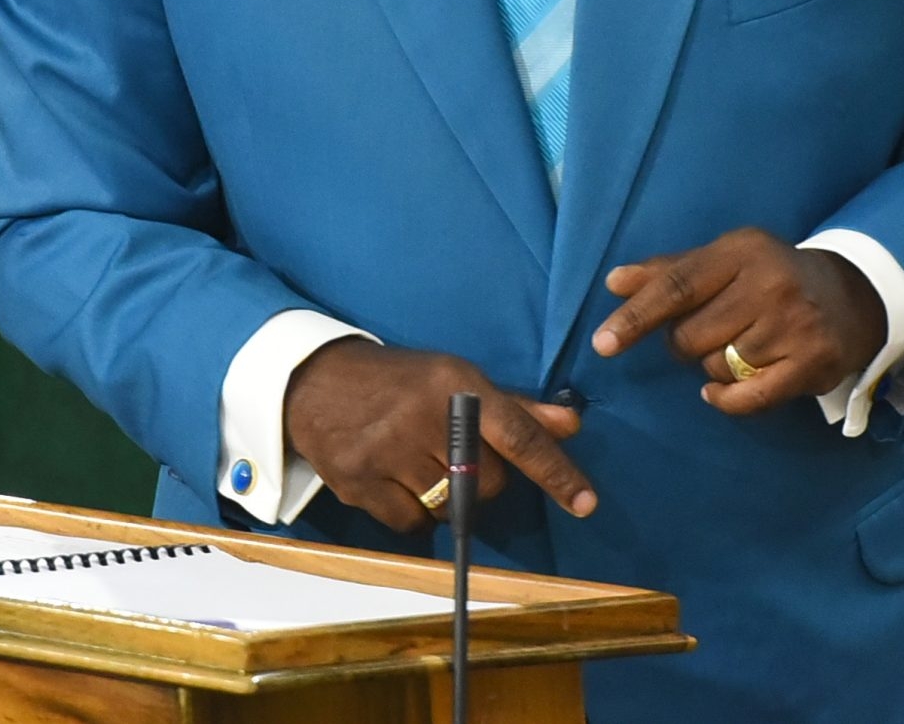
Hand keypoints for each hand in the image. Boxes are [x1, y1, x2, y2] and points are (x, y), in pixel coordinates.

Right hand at [285, 338, 596, 533]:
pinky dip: (413, 515)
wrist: (317, 380)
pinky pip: (411, 525)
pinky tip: (396, 481)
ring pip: (449, 508)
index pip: (518, 434)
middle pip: (487, 482)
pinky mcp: (359, 483)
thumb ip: (514, 408)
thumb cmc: (400, 380)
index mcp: (456, 386)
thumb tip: (572, 424)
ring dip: (446, 499)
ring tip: (420, 464)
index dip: (555, 470)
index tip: (586, 503)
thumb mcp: (455, 379)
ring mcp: (389, 453)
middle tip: (454, 455)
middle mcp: (425, 417)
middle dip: (482, 479)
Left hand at [592, 228, 886, 413]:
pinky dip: (727, 400)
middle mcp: (769, 283)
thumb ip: (668, 272)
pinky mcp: (812, 363)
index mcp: (741, 250)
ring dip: (715, 368)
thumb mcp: (724, 260)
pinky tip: (722, 392)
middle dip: (686, 345)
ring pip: (717, 369)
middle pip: (691, 336)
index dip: (637, 316)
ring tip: (739, 348)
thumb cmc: (769, 276)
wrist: (850, 297)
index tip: (603, 344)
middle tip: (710, 333)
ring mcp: (794, 325)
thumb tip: (614, 283)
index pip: (677, 285)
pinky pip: (747, 398)